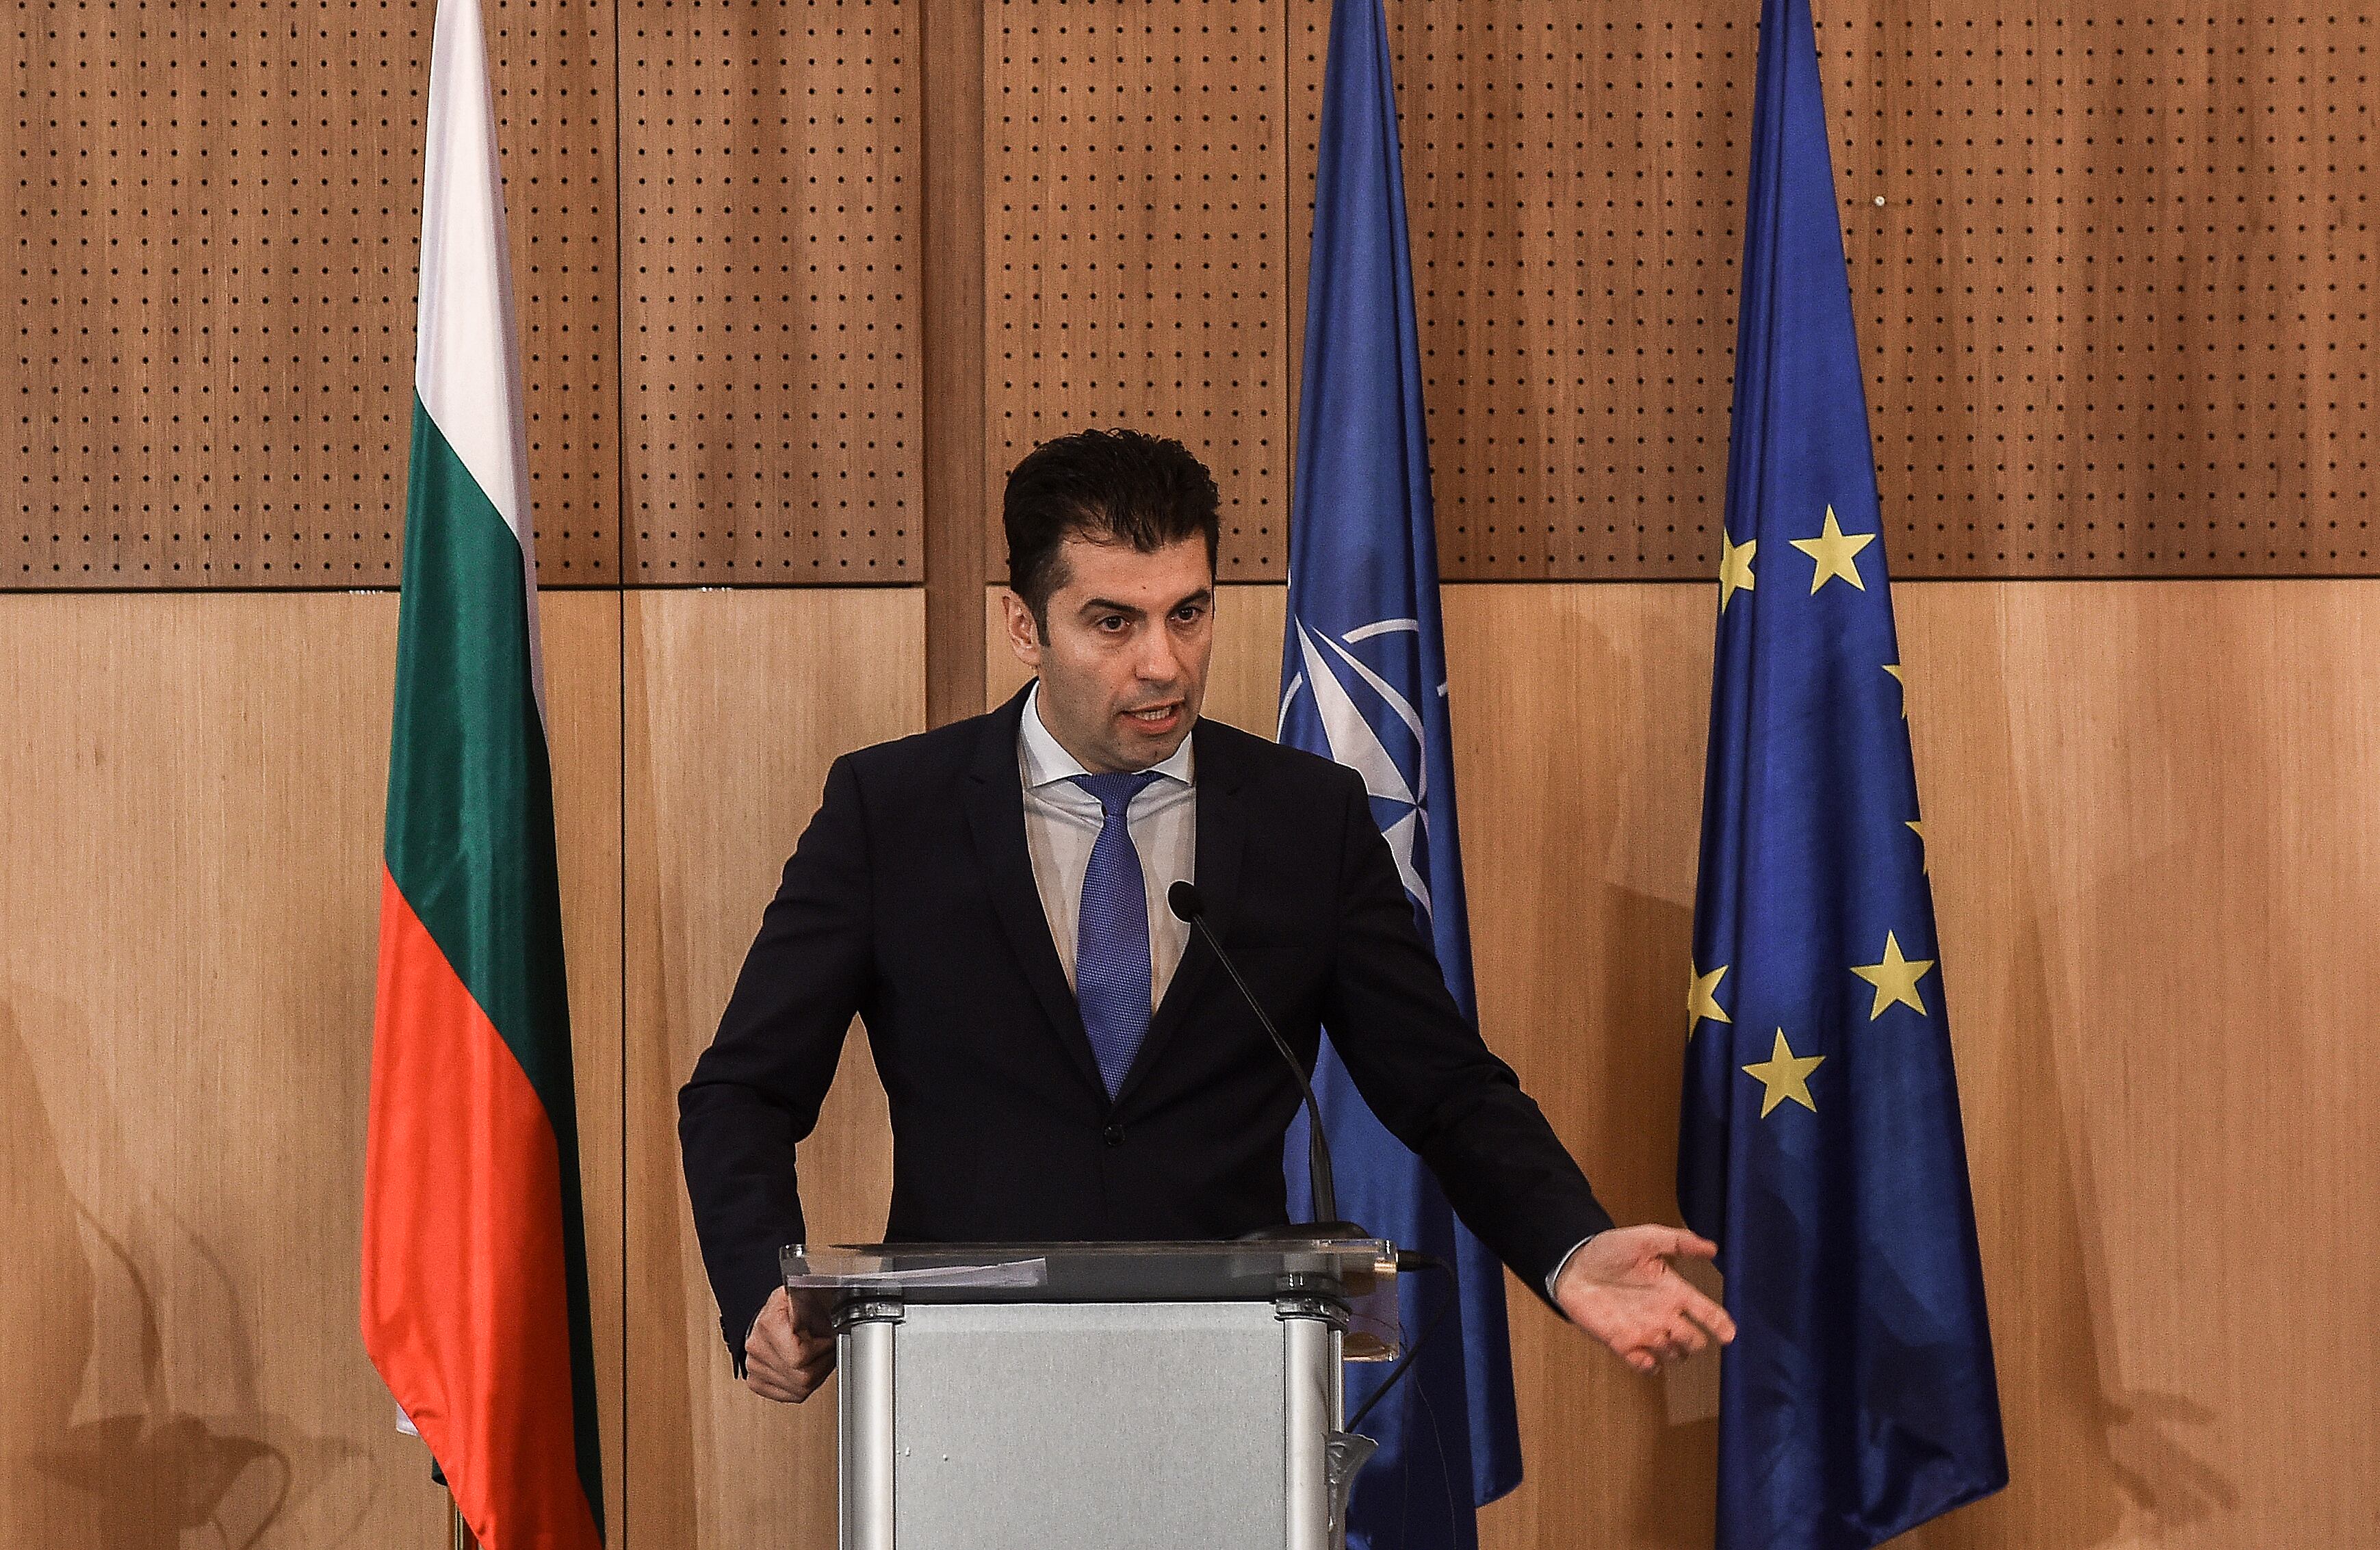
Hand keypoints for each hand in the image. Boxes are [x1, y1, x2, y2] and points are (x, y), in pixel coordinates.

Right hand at [743, 1286, 836, 1402]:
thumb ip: (822, 1305)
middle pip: (802, 1379)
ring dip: (815, 1377)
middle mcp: (757, 1346)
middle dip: (823, 1365)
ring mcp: (754, 1365)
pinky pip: (788, 1396)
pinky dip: (801, 1386)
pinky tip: (805, 1370)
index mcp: (769, 1324)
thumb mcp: (811, 1294)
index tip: (828, 1340)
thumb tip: (838, 1314)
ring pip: (797, 1391)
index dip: (822, 1351)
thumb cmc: (795, 1304)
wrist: (776, 1312)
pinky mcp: (755, 1380)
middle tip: (827, 1351)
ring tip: (817, 1359)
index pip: (799, 1358)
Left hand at [1552, 1224, 1735, 1374]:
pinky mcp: (1624, 1345)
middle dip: (1693, 1341)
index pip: (1707, 1313)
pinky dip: (1648, 1365)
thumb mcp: (1644, 1239)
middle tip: (1679, 1330)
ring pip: (1674, 1355)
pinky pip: (1645, 1366)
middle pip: (1693, 1341)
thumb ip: (1678, 1242)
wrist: (1573, 1266)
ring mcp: (1645, 1332)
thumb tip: (1712, 1248)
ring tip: (1660, 1336)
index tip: (1729, 1334)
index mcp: (1674, 1291)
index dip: (1721, 1324)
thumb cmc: (1608, 1251)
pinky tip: (1643, 1355)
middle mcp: (1664, 1315)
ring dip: (1672, 1352)